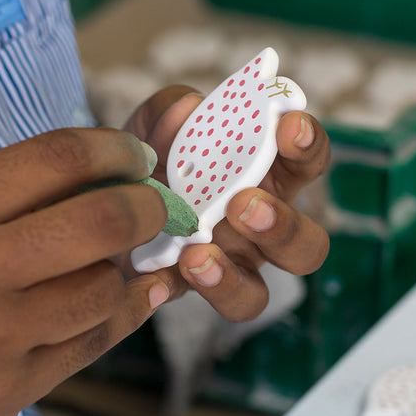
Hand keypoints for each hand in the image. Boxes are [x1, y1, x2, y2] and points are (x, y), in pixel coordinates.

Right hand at [0, 128, 168, 415]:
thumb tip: (92, 178)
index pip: (58, 159)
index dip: (113, 148)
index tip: (134, 154)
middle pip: (103, 222)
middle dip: (146, 205)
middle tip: (153, 202)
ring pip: (106, 287)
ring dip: (123, 266)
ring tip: (119, 256)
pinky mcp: (8, 391)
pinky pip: (96, 341)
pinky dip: (127, 311)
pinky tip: (139, 293)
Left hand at [123, 86, 329, 320]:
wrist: (107, 198)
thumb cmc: (152, 156)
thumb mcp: (154, 125)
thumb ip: (170, 111)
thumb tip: (189, 108)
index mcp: (264, 177)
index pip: (306, 161)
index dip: (308, 144)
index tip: (290, 127)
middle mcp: (258, 227)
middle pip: (308, 245)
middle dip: (283, 226)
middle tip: (242, 203)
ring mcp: (229, 265)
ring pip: (259, 294)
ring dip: (234, 278)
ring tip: (197, 254)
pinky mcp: (192, 289)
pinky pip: (198, 307)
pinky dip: (183, 289)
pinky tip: (159, 271)